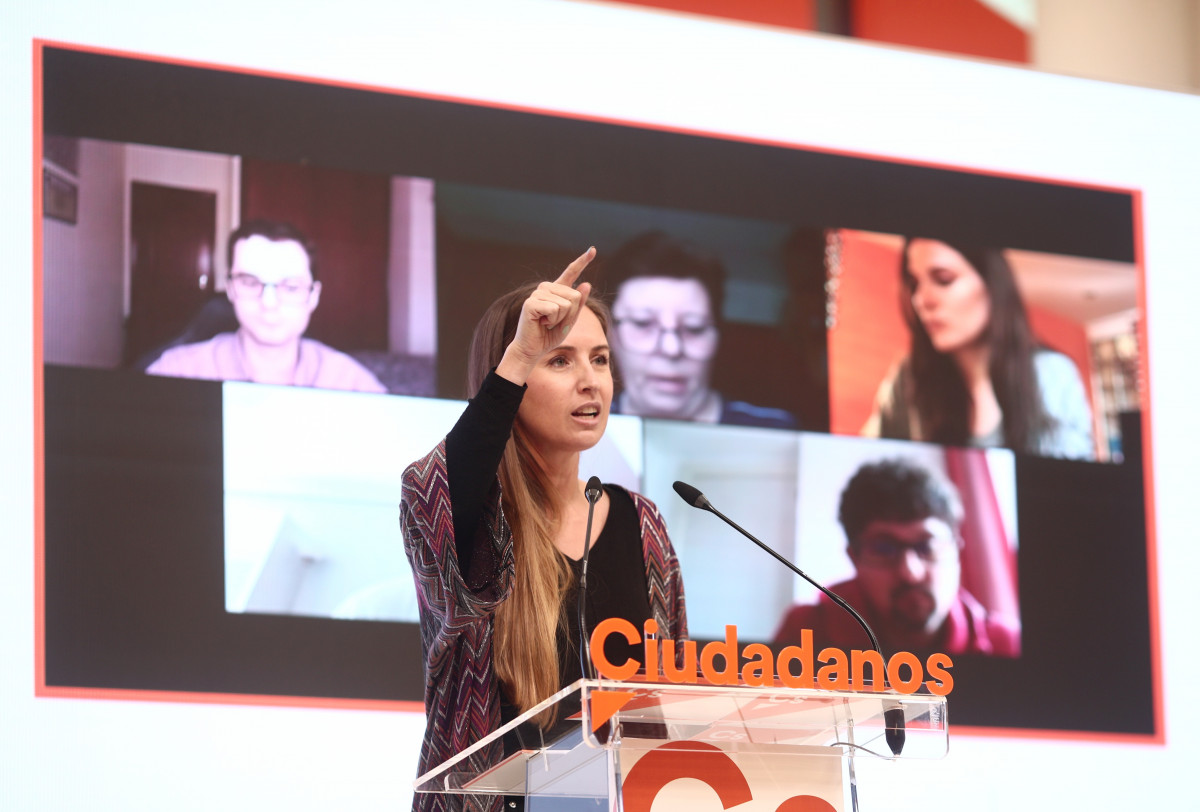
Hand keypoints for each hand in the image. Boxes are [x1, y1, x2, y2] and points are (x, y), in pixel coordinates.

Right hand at [497, 247, 595, 383]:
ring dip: (560, 319)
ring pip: (566, 303)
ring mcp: (538, 293)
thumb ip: (578, 304)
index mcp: (556, 291)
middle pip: (575, 296)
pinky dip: (552, 321)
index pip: (571, 272)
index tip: (593, 249)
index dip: (582, 261)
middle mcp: (546, 288)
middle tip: (553, 322)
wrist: (532, 349)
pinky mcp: (531, 302)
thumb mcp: (569, 321)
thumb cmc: (549, 336)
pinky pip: (555, 309)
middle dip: (570, 315)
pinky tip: (541, 323)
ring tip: (546, 323)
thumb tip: (586, 283)